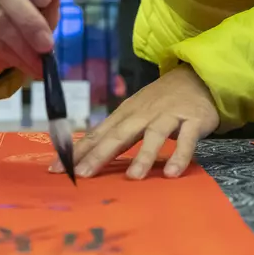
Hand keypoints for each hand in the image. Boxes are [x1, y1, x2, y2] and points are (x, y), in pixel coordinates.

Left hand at [54, 64, 219, 179]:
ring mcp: (168, 116)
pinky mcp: (193, 120)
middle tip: (82, 175)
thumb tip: (88, 155)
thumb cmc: (161, 100)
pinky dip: (179, 156)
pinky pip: (186, 140)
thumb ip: (117, 132)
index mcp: (125, 114)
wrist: (197, 76)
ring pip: (153, 136)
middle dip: (99, 155)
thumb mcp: (135, 112)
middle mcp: (143, 114)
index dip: (78, 151)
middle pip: (119, 135)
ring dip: (143, 156)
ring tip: (133, 178)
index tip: (56, 168)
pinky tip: (172, 173)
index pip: (98, 133)